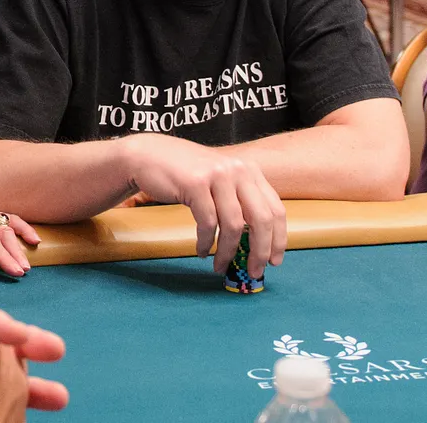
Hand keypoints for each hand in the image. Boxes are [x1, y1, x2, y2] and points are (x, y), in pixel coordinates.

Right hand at [126, 135, 285, 278]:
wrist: (147, 154)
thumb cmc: (184, 173)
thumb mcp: (220, 180)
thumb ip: (239, 201)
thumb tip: (256, 243)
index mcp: (249, 170)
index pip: (276, 209)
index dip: (278, 239)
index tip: (274, 261)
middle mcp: (238, 170)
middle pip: (262, 219)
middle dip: (260, 251)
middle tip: (253, 271)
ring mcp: (217, 175)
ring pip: (233, 225)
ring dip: (227, 252)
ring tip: (219, 266)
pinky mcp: (195, 183)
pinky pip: (207, 223)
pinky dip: (205, 242)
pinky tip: (201, 250)